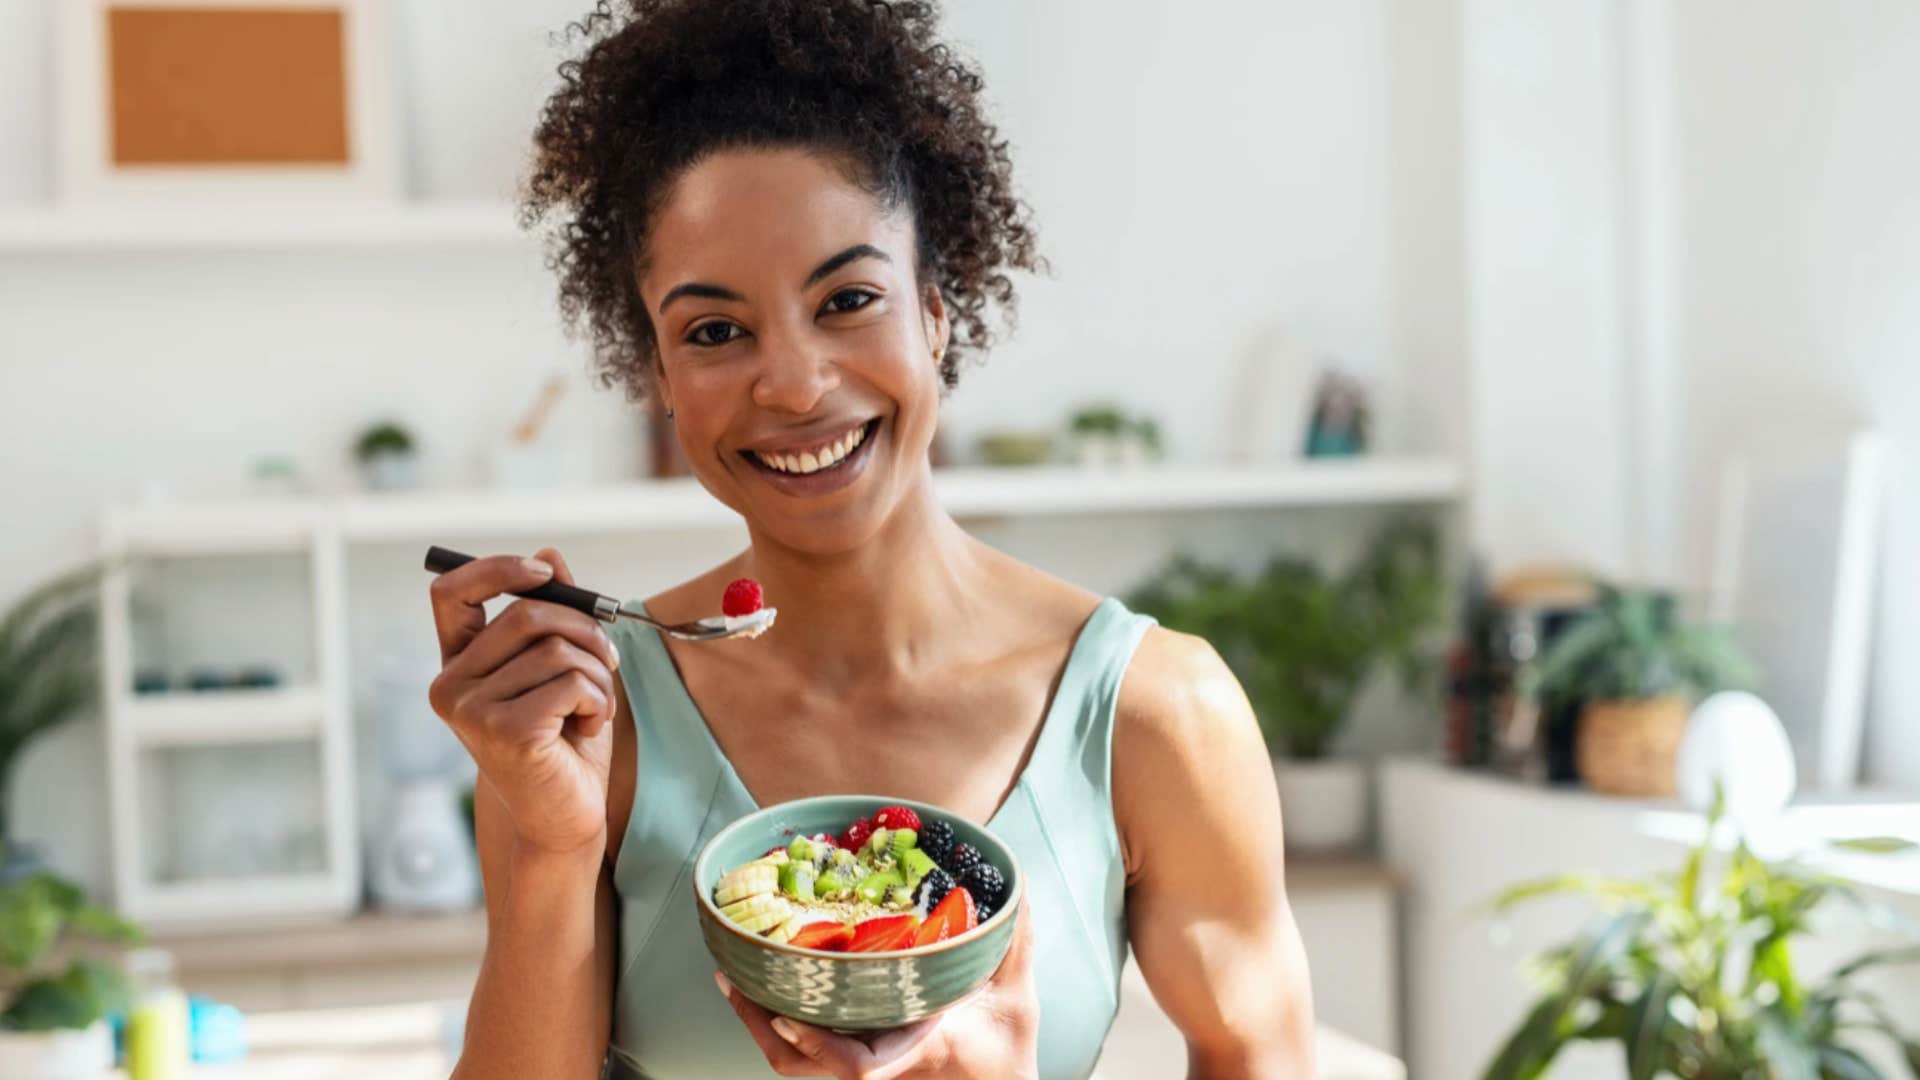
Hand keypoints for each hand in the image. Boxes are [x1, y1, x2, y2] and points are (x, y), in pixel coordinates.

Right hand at [427, 547, 619, 856]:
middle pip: (526, 615)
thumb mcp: (561, 671)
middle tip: (609, 658)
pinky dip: (599, 699)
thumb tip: (551, 555)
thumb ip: (553, 617)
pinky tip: (589, 727)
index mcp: (459, 665)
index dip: (498, 569)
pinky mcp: (506, 732)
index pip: (452, 593)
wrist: (567, 818)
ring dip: (598, 673)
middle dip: (584, 630)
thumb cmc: (564, 744)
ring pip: (556, 650)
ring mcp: (472, 711)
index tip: (546, 574)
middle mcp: (452, 686)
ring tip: (597, 706)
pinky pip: (572, 682)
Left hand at [716, 899, 1039, 1079]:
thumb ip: (1013, 941)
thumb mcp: (1017, 998)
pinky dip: (780, 1023)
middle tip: (734, 976)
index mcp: (915, 1050)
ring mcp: (866, 1067)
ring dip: (761, 1023)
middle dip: (761, 1025)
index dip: (816, 1043)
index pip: (858, 1065)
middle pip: (803, 1065)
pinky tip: (768, 989)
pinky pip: (807, 1052)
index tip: (785, 1016)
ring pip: (797, 1063)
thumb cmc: (1006, 1052)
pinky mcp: (858, 1062)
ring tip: (737, 977)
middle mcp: (881, 1066)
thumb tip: (1014, 882)